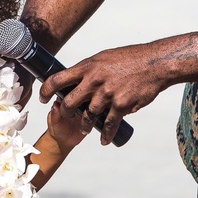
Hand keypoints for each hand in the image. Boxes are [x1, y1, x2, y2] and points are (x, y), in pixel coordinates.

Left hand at [39, 43, 167, 144]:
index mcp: (88, 66)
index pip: (58, 79)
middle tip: (67, 116)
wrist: (155, 64)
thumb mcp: (105, 57)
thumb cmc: (131, 58)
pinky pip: (108, 124)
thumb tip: (78, 78)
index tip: (42, 98)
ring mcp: (107, 94)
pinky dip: (105, 134)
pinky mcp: (120, 106)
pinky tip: (103, 139)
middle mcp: (94, 80)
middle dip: (66, 112)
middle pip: (70, 102)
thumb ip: (91, 69)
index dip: (46, 90)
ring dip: (85, 125)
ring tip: (85, 129)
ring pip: (88, 116)